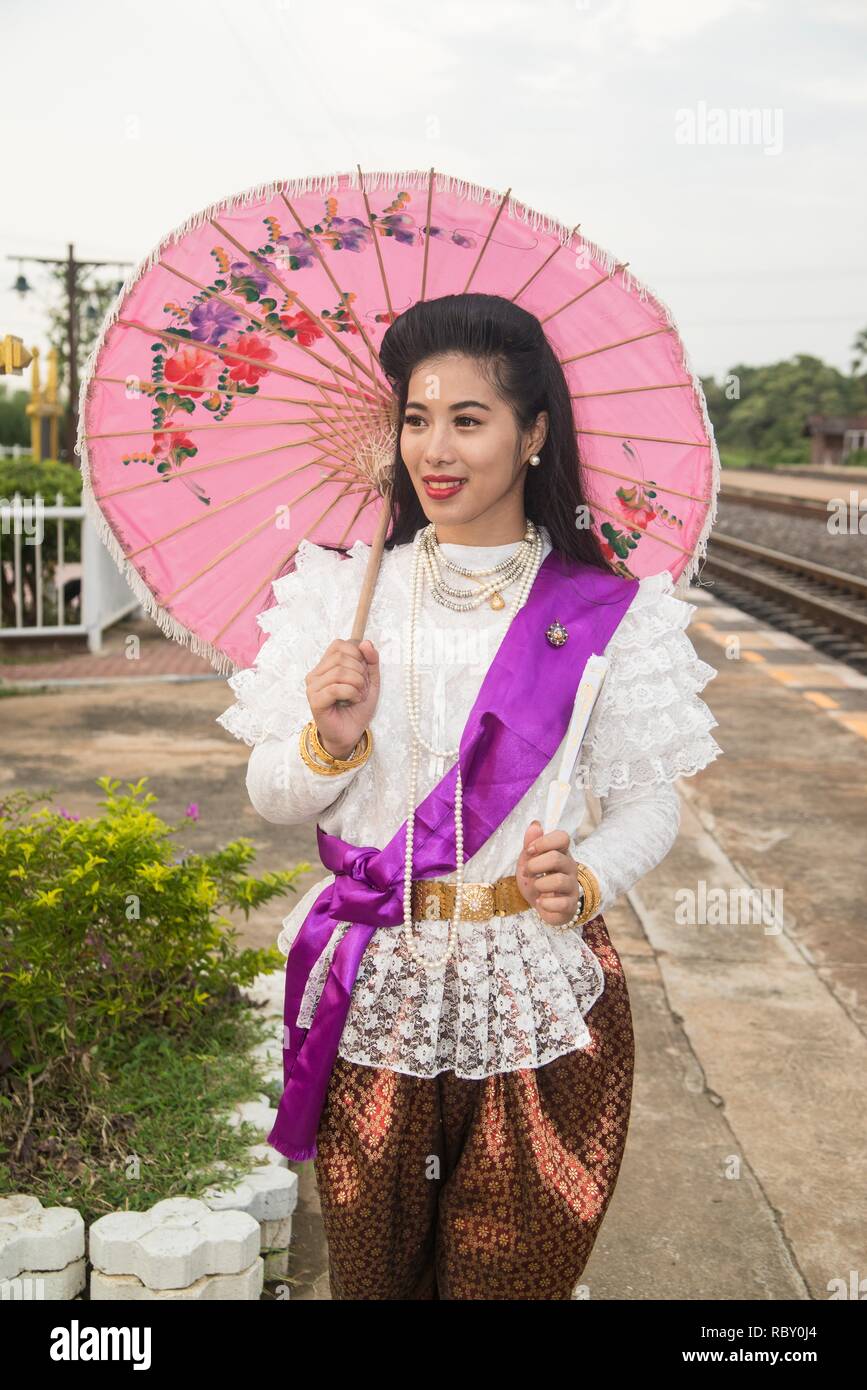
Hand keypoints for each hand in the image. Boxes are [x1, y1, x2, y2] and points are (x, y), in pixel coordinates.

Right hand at [306, 638, 379, 760]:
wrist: (351, 733)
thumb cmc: (357, 707)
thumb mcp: (370, 680)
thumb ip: (371, 660)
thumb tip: (365, 643)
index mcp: (326, 665)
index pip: (340, 645)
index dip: (358, 655)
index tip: (363, 673)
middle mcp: (315, 673)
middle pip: (341, 657)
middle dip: (360, 672)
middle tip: (362, 688)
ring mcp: (312, 687)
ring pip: (339, 672)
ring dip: (357, 684)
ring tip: (358, 695)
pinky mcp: (315, 700)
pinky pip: (336, 688)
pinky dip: (352, 693)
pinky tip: (353, 701)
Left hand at [515, 819, 581, 927]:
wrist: (541, 906)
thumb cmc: (536, 880)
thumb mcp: (528, 861)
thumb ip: (531, 843)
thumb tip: (535, 824)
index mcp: (560, 853)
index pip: (562, 837)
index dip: (543, 842)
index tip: (529, 851)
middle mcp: (570, 867)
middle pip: (556, 858)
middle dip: (534, 865)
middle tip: (527, 872)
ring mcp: (572, 886)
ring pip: (558, 881)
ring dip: (539, 884)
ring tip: (536, 888)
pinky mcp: (571, 905)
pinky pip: (560, 903)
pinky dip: (546, 903)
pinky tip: (541, 902)